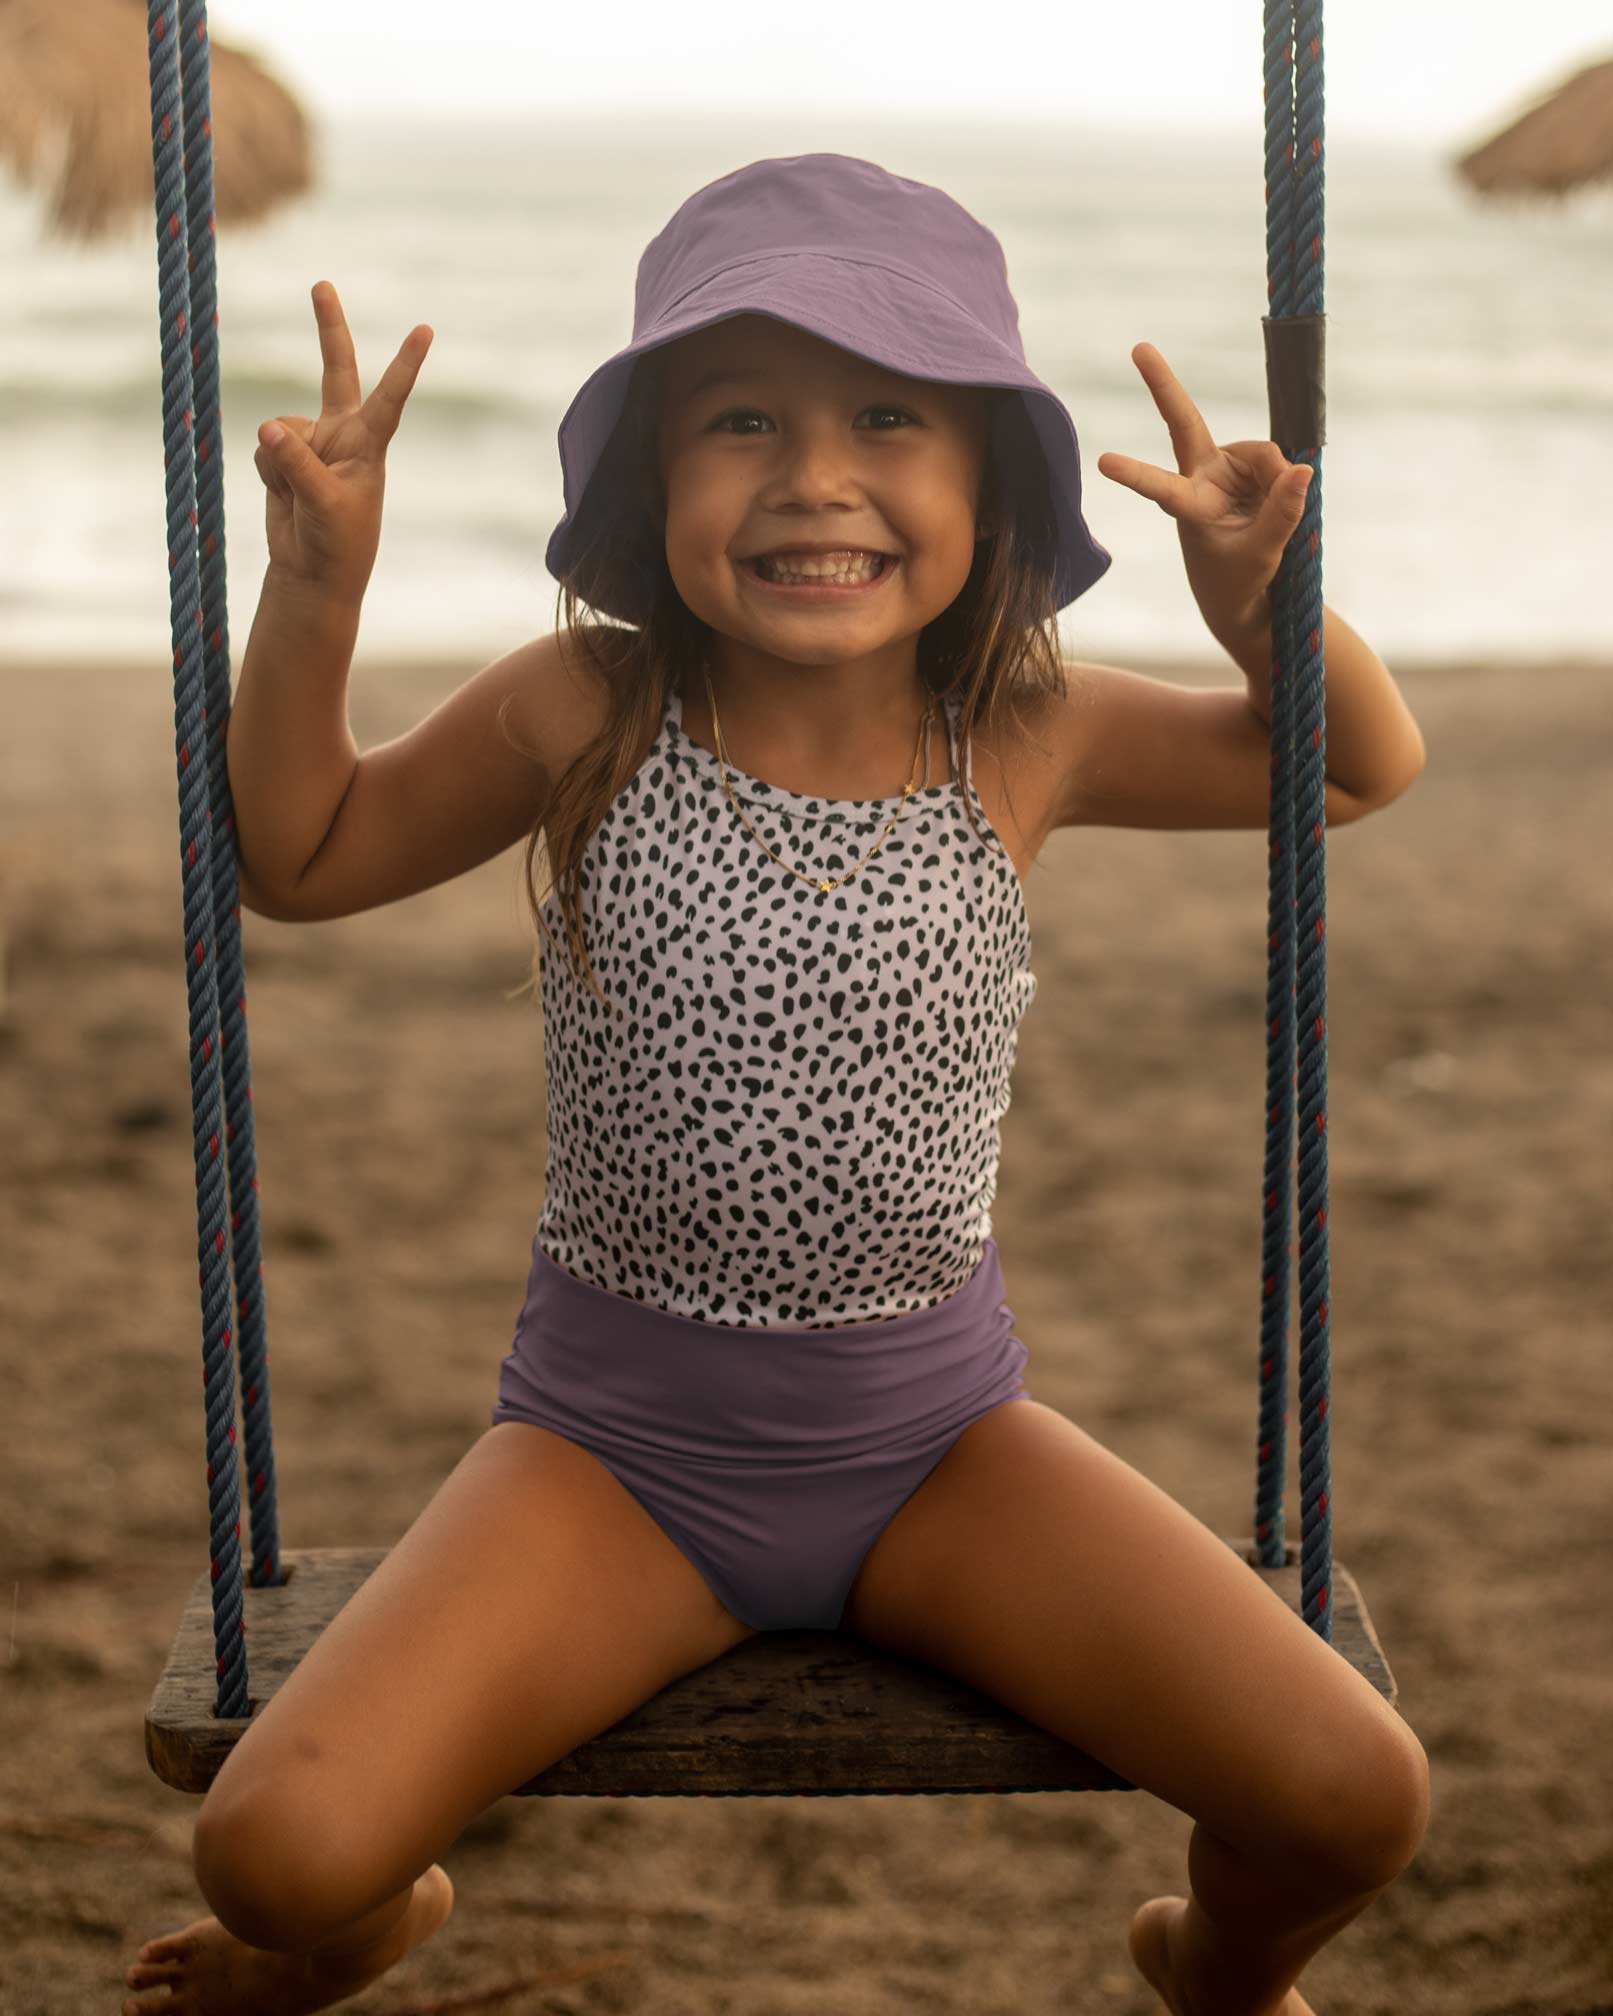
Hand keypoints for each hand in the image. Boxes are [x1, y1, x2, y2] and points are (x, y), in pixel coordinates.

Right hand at [253, 281, 432, 608]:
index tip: (426, 329)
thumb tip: (267, 427)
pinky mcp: (286, 455)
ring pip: (280, 427)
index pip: (390, 396)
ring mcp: (313, 442)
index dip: (405, 364)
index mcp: (369, 445)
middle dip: (328, 327)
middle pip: (335, 369)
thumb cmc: (338, 545)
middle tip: (321, 284)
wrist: (313, 573)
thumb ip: (298, 465)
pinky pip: (264, 448)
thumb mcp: (326, 506)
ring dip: (282, 462)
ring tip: (301, 498)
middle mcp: (344, 434)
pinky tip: (285, 496)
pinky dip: (268, 472)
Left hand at [1096, 342, 1312, 638]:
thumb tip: (1303, 469)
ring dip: (1281, 481)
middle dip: (1162, 385)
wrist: (1248, 595)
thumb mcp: (1262, 553)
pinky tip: (1286, 500)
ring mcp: (1226, 469)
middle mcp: (1202, 479)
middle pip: (1185, 423)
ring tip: (1278, 518)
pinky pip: (1281, 462)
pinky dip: (1289, 481)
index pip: (1159, 486)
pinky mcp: (1252, 468)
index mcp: (1188, 507)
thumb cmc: (1239, 581)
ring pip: (1266, 455)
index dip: (1135, 473)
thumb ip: (1281, 513)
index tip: (1101, 462)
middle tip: (1139, 348)